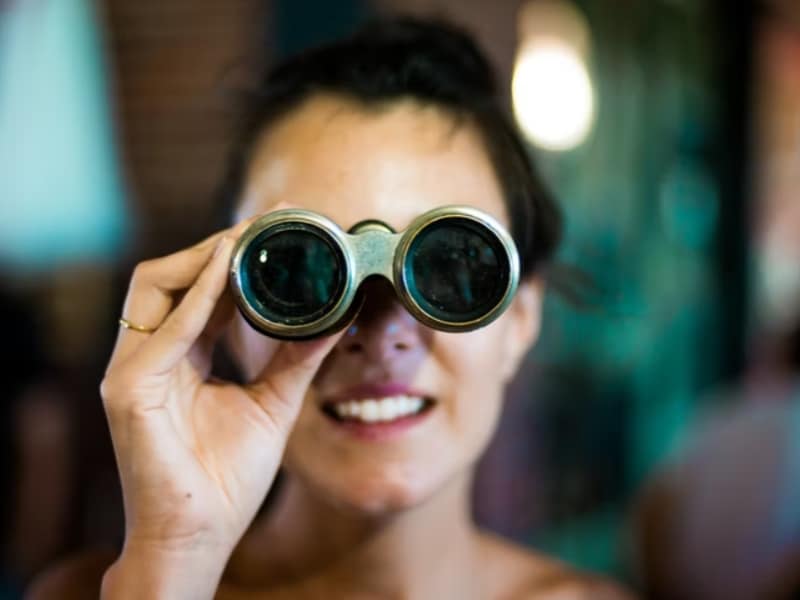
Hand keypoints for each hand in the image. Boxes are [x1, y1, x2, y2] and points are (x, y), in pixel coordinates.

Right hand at [100, 217, 342, 593]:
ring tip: (247, 237)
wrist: (201, 534)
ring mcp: (131, 372)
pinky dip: (197, 298)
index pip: (198, 291)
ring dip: (202, 258)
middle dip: (214, 246)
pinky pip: (164, 332)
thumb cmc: (227, 476)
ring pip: (154, 287)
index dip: (232, 258)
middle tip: (266, 224)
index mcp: (179, 359)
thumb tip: (338, 317)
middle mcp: (149, 357)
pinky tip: (228, 269)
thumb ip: (298, 358)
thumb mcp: (274, 403)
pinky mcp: (128, 392)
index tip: (276, 233)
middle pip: (169, 277)